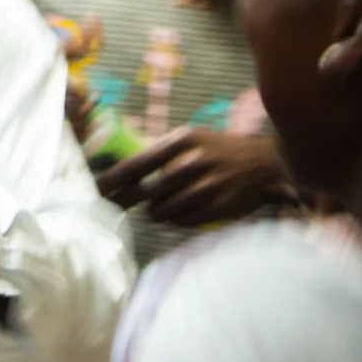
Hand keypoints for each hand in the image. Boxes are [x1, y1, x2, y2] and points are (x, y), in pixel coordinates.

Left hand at [93, 128, 295, 225]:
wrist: (266, 165)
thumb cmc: (221, 150)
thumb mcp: (191, 139)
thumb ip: (160, 152)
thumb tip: (122, 171)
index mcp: (181, 142)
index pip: (135, 165)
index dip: (111, 181)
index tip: (95, 190)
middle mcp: (191, 164)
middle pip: (144, 192)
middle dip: (126, 200)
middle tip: (114, 205)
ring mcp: (205, 188)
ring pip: (160, 211)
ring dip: (155, 211)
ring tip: (163, 203)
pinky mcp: (216, 209)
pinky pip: (180, 222)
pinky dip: (174, 219)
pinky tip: (181, 210)